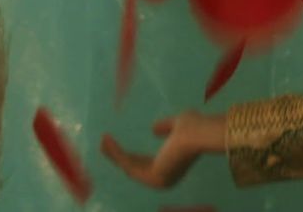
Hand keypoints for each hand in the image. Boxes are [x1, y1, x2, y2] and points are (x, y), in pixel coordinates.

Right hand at [102, 110, 225, 189]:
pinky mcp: (150, 176)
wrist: (199, 133)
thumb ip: (166, 127)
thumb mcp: (177, 124)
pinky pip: (128, 164)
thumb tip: (153, 128)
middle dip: (119, 155)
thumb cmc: (195, 127)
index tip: (120, 146)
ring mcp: (157, 179)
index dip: (132, 155)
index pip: (148, 164)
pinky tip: (107, 140)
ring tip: (103, 139)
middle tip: (106, 142)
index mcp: (172, 166)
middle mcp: (164, 177)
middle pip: (135, 167)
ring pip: (129, 166)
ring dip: (114, 153)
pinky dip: (116, 153)